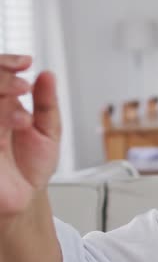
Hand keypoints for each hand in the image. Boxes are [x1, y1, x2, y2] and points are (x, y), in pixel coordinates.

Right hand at [0, 54, 60, 226]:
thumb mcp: (48, 131)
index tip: (26, 62)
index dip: (5, 63)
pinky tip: (18, 123)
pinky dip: (1, 119)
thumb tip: (48, 75)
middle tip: (23, 87)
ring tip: (24, 116)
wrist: (25, 198)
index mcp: (1, 105)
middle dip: (1, 79)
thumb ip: (46, 103)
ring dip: (1, 100)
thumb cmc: (31, 165)